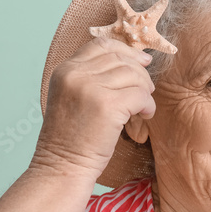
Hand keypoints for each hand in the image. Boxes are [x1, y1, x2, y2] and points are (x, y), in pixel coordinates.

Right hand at [31, 37, 155, 177]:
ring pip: (133, 75)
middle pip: (120, 58)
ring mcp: (91, 88)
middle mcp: (75, 74)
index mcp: (64, 70)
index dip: (126, 51)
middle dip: (140, 72)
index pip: (101, 45)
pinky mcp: (107, 105)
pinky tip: (144, 116)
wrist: (62, 166)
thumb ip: (89, 78)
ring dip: (145, 90)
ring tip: (142, 107)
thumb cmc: (71, 138)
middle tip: (146, 89)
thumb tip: (129, 62)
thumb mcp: (70, 98)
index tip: (142, 62)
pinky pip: (140, 94)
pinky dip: (148, 105)